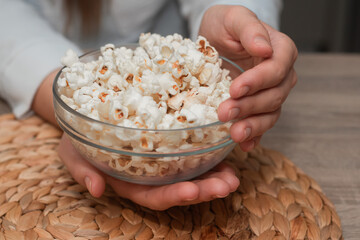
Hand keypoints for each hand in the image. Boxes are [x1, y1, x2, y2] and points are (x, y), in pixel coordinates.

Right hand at [58, 134, 238, 209]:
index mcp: (129, 182)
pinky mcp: (169, 143)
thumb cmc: (79, 136)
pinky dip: (210, 153)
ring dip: (215, 175)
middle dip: (205, 190)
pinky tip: (225, 149)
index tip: (192, 192)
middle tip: (228, 184)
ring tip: (234, 174)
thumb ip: (82, 170)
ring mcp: (162, 160)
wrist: (88, 112)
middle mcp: (150, 175)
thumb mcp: (73, 152)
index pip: (153, 196)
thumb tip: (97, 188)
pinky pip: (192, 151)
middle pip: (180, 188)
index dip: (173, 196)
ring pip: (191, 173)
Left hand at [199, 5, 297, 151]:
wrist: (215, 39)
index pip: (277, 69)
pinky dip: (254, 137)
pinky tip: (244, 145)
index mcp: (280, 51)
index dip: (258, 81)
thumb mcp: (233, 18)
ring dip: (252, 126)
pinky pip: (261, 126)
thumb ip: (249, 29)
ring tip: (235, 134)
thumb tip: (264, 48)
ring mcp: (270, 94)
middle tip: (224, 112)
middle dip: (249, 106)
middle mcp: (280, 76)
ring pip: (270, 114)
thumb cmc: (225, 26)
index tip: (235, 89)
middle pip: (273, 95)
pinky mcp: (256, 108)